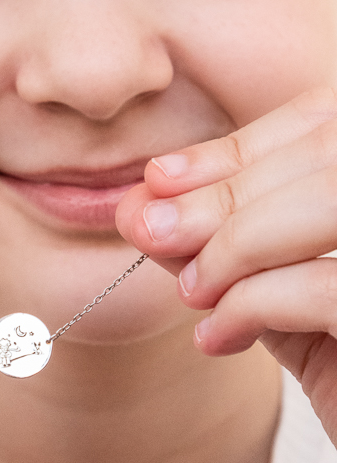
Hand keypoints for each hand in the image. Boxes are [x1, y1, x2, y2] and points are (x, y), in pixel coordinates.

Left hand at [117, 88, 336, 444]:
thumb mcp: (282, 294)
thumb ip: (227, 246)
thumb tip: (143, 205)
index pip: (325, 123)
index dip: (238, 148)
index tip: (158, 177)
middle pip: (323, 156)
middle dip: (218, 192)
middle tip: (145, 226)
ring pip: (326, 205)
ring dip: (234, 244)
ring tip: (192, 292)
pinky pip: (326, 289)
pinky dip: (252, 306)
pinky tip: (216, 339)